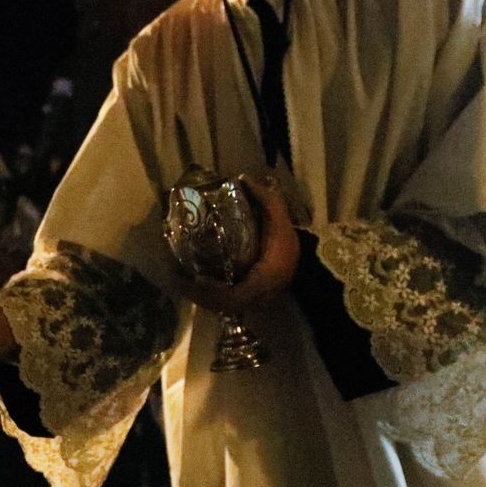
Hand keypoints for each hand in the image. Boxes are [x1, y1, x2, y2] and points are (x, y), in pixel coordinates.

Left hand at [185, 175, 299, 313]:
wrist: (311, 265)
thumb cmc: (290, 241)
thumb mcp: (279, 218)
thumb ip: (263, 199)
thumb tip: (241, 178)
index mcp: (265, 278)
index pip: (236, 295)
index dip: (213, 291)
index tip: (196, 277)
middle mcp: (259, 297)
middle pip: (222, 305)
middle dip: (196, 293)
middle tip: (175, 276)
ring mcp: (255, 303)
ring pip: (221, 308)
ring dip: (198, 296)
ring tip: (176, 279)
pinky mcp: (250, 302)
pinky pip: (225, 305)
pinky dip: (206, 297)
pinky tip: (191, 284)